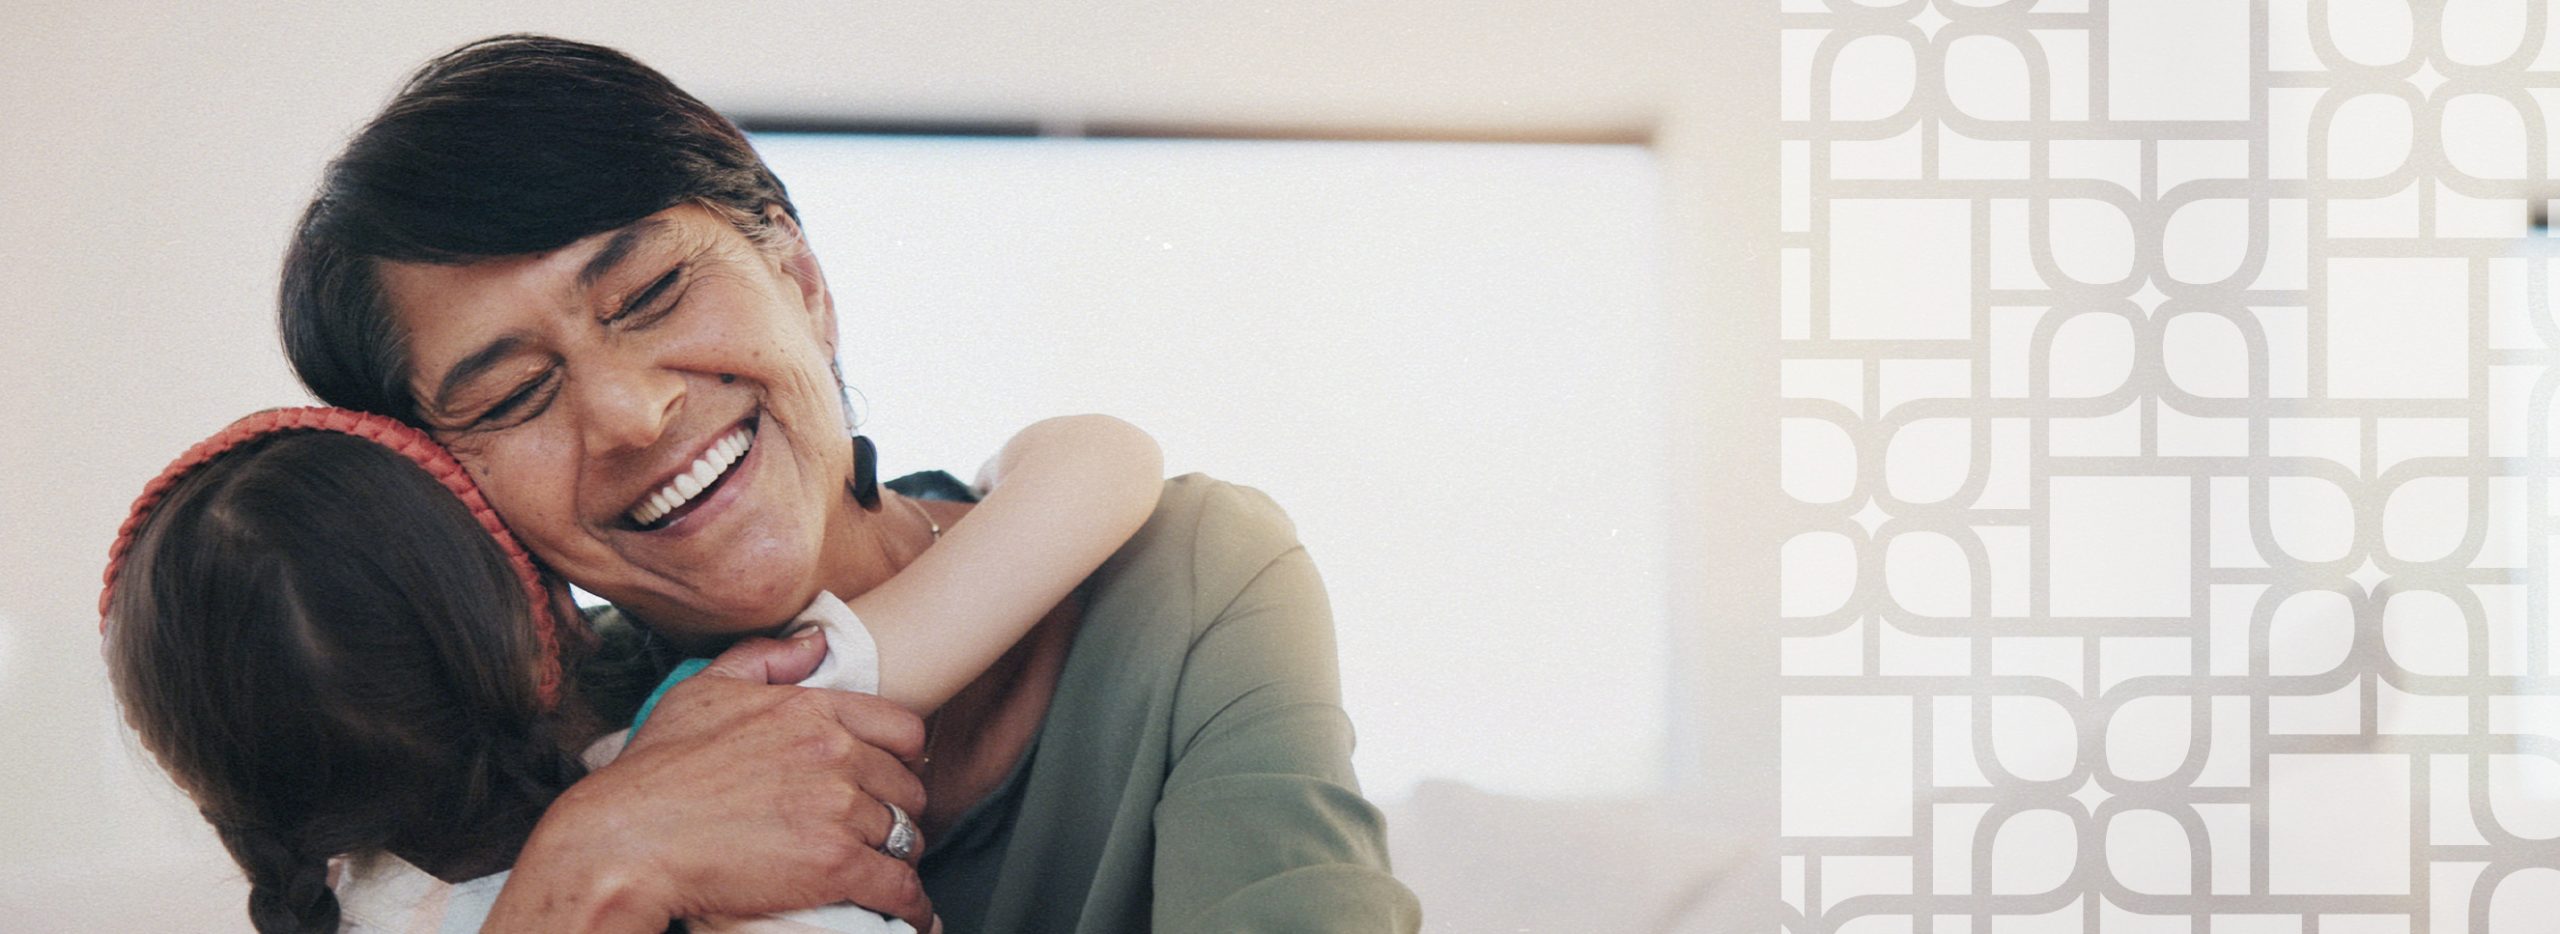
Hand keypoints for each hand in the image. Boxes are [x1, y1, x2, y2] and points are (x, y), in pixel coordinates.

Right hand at [487, 631, 933, 932]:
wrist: (624, 841)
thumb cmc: (654, 770)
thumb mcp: (703, 690)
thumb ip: (765, 659)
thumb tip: (817, 641)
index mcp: (813, 710)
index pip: (902, 729)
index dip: (902, 759)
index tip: (891, 778)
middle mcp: (836, 753)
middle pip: (908, 786)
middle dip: (899, 810)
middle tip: (882, 830)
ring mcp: (838, 809)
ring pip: (906, 836)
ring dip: (900, 856)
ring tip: (887, 870)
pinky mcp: (835, 865)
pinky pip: (898, 885)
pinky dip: (910, 904)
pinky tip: (911, 915)